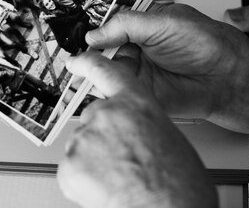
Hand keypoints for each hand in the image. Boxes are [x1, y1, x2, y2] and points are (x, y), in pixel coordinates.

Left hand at [58, 51, 216, 207]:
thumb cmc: (178, 183)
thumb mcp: (168, 134)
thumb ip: (143, 122)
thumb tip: (134, 128)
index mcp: (135, 103)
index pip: (105, 71)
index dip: (88, 63)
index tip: (77, 61)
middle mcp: (106, 114)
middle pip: (95, 119)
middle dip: (104, 138)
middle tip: (124, 160)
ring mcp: (85, 138)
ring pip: (83, 146)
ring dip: (95, 161)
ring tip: (121, 178)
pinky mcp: (70, 165)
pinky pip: (72, 170)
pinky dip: (84, 181)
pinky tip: (106, 188)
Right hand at [85, 3, 248, 133]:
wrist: (230, 78)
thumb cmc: (208, 43)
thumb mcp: (164, 22)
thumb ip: (127, 25)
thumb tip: (94, 33)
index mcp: (139, 25)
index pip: (106, 23)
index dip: (90, 27)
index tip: (73, 30)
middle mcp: (135, 48)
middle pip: (99, 49)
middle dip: (85, 52)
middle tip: (72, 54)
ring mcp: (136, 71)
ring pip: (102, 71)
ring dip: (90, 70)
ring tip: (81, 67)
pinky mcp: (139, 93)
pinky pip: (115, 91)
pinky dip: (104, 89)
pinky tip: (96, 83)